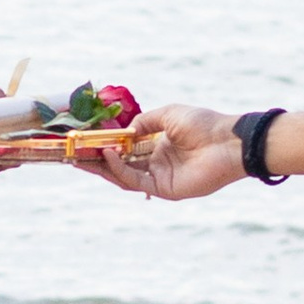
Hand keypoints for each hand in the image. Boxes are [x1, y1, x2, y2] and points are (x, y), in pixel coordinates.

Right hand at [92, 104, 246, 199]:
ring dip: (103, 167)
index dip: (106, 145)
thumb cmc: (204, 124)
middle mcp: (157, 164)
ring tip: (83, 157)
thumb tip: (123, 131)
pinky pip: (135, 181)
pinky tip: (109, 156)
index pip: (127, 150)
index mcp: (158, 147)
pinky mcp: (164, 189)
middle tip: (75, 154)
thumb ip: (143, 122)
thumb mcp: (168, 114)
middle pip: (120, 165)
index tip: (87, 140)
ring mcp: (159, 178)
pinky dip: (120, 170)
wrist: (228, 141)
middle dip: (96, 160)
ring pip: (123, 176)